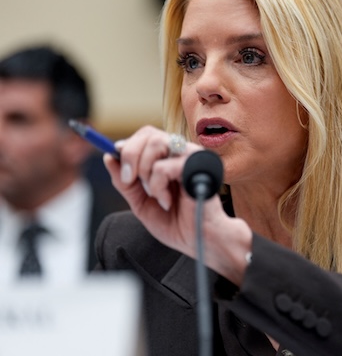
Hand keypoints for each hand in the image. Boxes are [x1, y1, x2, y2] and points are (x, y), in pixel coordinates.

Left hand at [103, 125, 251, 284]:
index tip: (114, 156)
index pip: (147, 135)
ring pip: (156, 143)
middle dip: (130, 156)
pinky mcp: (197, 167)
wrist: (199, 241)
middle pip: (149, 133)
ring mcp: (191, 157)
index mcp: (170, 158)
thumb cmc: (178, 223)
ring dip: (145, 171)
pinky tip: (166, 202)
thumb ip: (126, 183)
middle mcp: (182, 153)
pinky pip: (163, 166)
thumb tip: (108, 157)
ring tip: (154, 194)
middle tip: (129, 180)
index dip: (128, 144)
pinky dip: (158, 186)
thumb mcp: (141, 203)